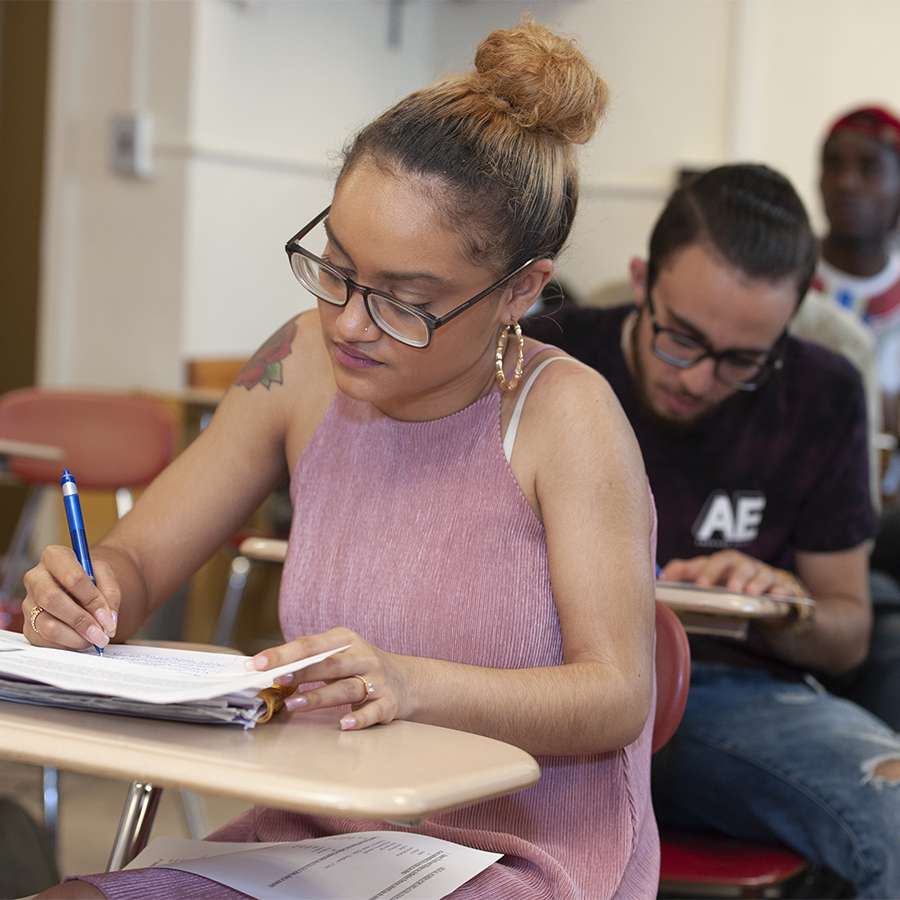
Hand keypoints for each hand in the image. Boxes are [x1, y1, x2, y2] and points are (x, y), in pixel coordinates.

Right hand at [22, 545, 118, 649]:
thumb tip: (107, 621)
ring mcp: (28, 602)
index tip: (106, 615)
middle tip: (101, 634)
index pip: (72, 576)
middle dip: (80, 620)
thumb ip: (110, 594)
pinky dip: (67, 645)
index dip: (91, 598)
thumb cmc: (92, 578)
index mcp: (55, 557)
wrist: (82, 587)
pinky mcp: (28, 625)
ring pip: (47, 624)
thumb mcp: (106, 576)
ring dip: (75, 637)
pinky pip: (44, 640)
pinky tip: (81, 640)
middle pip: (52, 599)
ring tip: (95, 639)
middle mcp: (36, 578)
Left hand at [250, 627, 408, 730]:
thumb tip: (266, 670)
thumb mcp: (339, 654)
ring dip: (319, 697)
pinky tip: (344, 723)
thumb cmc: (358, 667)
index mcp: (346, 640)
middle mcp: (363, 657)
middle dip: (302, 671)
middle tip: (276, 680)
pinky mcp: (388, 703)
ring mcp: (377, 680)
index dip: (284, 653)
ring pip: (346, 687)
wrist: (405, 680)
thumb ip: (308, 660)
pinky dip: (359, 717)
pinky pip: (373, 711)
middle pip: (330, 664)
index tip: (258, 663)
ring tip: (293, 704)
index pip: (311, 644)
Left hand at [661, 550, 806, 597]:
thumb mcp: (706, 576)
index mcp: (721, 562)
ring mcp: (761, 574)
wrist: (761, 591)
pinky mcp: (779, 585)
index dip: (705, 571)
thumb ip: (683, 573)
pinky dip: (779, 591)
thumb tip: (659, 579)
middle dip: (731, 574)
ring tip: (748, 593)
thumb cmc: (727, 581)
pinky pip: (782, 586)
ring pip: (759, 573)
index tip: (699, 585)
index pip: (711, 561)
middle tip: (726, 588)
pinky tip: (776, 597)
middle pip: (735, 563)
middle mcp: (741, 565)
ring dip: (754, 582)